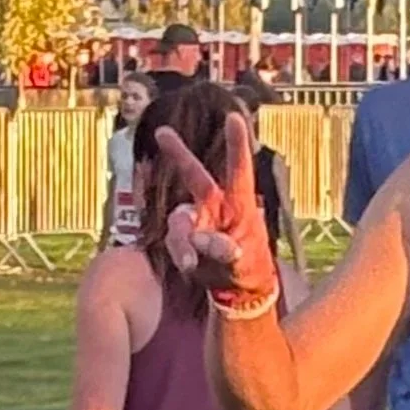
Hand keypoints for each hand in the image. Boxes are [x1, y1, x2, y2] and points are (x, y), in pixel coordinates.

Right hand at [154, 111, 277, 302]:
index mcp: (238, 204)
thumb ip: (225, 252)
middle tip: (162, 133)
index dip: (237, 144)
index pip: (239, 170)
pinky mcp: (183, 241)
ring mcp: (196, 222)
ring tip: (192, 262)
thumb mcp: (244, 262)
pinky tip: (190, 267)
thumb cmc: (247, 268)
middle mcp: (214, 207)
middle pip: (195, 176)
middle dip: (179, 153)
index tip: (234, 119)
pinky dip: (183, 254)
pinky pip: (177, 244)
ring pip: (180, 220)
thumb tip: (205, 242)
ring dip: (184, 238)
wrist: (237, 291)